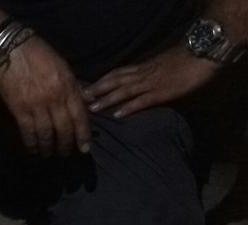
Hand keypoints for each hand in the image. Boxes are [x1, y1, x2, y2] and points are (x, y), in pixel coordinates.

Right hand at [0, 36, 91, 156]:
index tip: (84, 148)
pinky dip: (31, 143)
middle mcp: (55, 98)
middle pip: (64, 128)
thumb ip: (75, 87)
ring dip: (48, 147)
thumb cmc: (39, 54)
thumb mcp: (64, 67)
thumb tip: (86, 102)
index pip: (80, 116)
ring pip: (46, 133)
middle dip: (65, 145)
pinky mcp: (19, 109)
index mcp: (68, 86)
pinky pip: (28, 132)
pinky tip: (32, 149)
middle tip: (65, 154)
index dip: (83, 135)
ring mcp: (37, 105)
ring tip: (48, 154)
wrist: (11, 49)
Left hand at [85, 47, 219, 117]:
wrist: (202, 54)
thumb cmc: (184, 60)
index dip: (100, 80)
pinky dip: (129, 107)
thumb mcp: (160, 65)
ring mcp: (151, 83)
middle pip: (114, 81)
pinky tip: (118, 114)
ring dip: (107, 99)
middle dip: (96, 90)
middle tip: (79, 98)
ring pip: (124, 90)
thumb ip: (147, 73)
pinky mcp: (162, 92)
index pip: (116, 73)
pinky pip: (143, 100)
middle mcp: (142, 74)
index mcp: (142, 67)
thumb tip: (135, 84)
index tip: (84, 87)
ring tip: (91, 108)